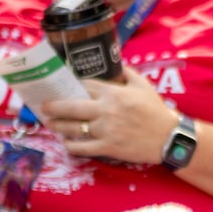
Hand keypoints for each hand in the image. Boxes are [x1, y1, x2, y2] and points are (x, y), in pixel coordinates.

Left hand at [40, 66, 178, 166]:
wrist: (168, 138)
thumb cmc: (156, 111)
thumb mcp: (144, 86)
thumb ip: (128, 73)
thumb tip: (115, 64)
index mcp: (114, 93)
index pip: (85, 86)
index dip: (72, 86)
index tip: (64, 88)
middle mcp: (106, 110)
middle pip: (71, 106)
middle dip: (54, 106)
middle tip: (44, 106)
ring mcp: (105, 130)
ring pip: (73, 127)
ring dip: (58, 125)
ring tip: (50, 123)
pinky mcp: (107, 147)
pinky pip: (82, 147)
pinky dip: (71, 145)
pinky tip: (66, 142)